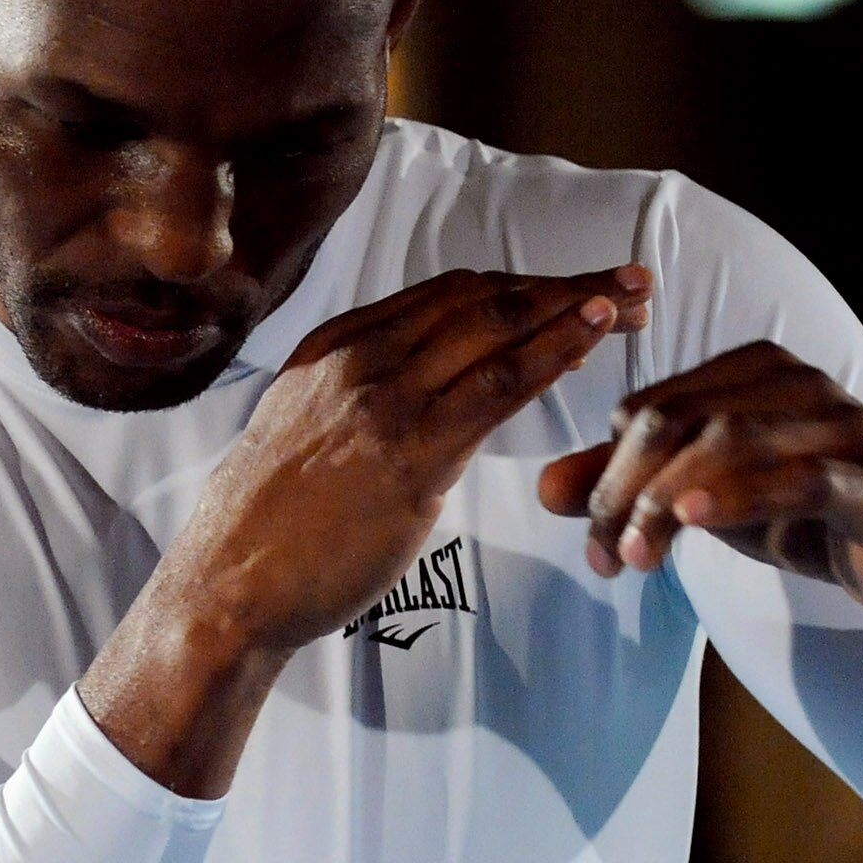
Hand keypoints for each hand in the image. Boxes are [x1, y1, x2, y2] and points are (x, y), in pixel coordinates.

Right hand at [82, 264, 650, 793]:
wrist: (227, 584)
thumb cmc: (265, 528)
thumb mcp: (299, 433)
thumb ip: (352, 403)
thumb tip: (404, 406)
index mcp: (333, 348)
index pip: (443, 296)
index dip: (517, 287)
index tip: (570, 288)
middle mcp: (361, 359)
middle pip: (480, 298)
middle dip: (562, 284)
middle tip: (629, 279)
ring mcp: (386, 401)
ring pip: (496, 329)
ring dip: (575, 308)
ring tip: (635, 301)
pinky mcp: (412, 453)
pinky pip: (497, 386)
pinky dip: (552, 353)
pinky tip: (593, 340)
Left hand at [534, 340, 862, 720]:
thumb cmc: (811, 520)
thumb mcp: (707, 502)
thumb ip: (630, 488)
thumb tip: (543, 490)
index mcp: (755, 371)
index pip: (649, 408)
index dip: (603, 472)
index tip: (587, 541)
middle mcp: (798, 384)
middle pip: (679, 418)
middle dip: (624, 490)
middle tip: (602, 560)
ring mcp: (843, 426)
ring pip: (728, 443)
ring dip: (665, 503)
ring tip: (634, 559)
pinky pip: (800, 477)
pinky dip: (740, 495)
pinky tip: (690, 520)